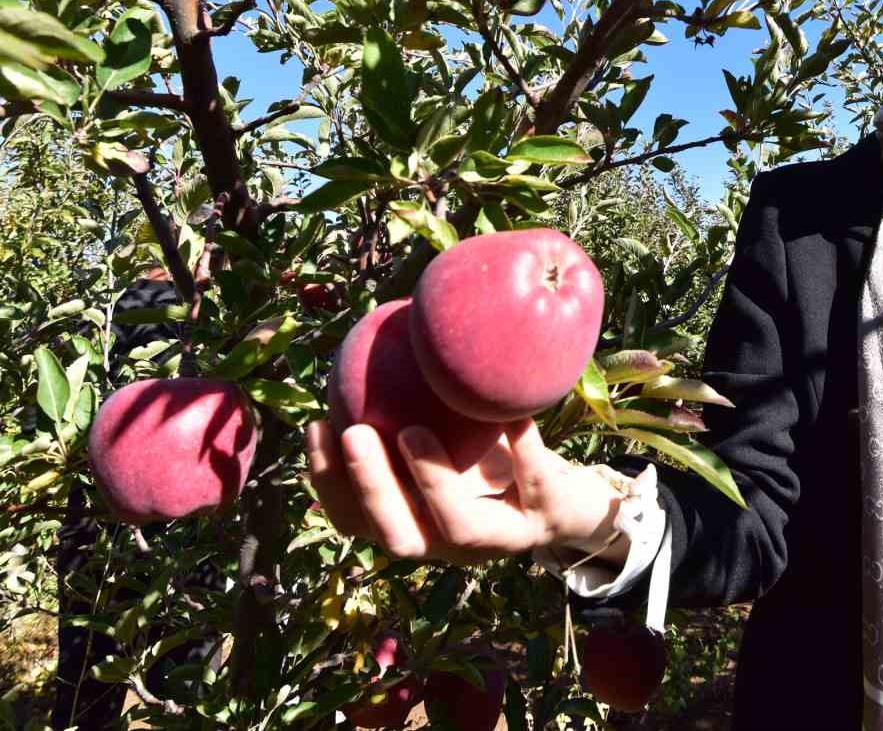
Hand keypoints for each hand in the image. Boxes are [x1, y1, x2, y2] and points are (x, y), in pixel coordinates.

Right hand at [305, 417, 626, 566]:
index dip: (329, 481)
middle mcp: (450, 544)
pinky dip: (522, 451)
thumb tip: (367, 337)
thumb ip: (405, 410)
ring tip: (412, 431)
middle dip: (371, 488)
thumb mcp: (443, 437)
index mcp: (415, 526)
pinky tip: (513, 416)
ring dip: (430, 481)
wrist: (565, 499)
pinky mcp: (545, 520)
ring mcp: (499, 539)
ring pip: (457, 529)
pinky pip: (532, 484)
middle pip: (398, 536)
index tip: (317, 424)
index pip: (356, 520)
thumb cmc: (487, 458)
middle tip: (355, 431)